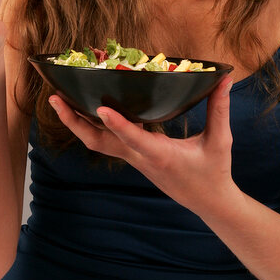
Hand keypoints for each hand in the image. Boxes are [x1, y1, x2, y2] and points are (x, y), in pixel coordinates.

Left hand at [50, 76, 235, 215]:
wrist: (208, 202)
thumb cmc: (214, 172)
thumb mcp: (220, 140)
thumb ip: (219, 108)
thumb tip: (225, 78)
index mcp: (161, 156)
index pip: (134, 139)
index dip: (117, 124)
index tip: (101, 109)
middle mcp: (141, 158)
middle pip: (98, 142)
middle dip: (74, 122)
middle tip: (55, 99)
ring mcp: (134, 159)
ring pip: (97, 143)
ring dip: (76, 123)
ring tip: (59, 101)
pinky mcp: (134, 158)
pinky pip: (106, 141)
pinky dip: (92, 125)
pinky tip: (85, 107)